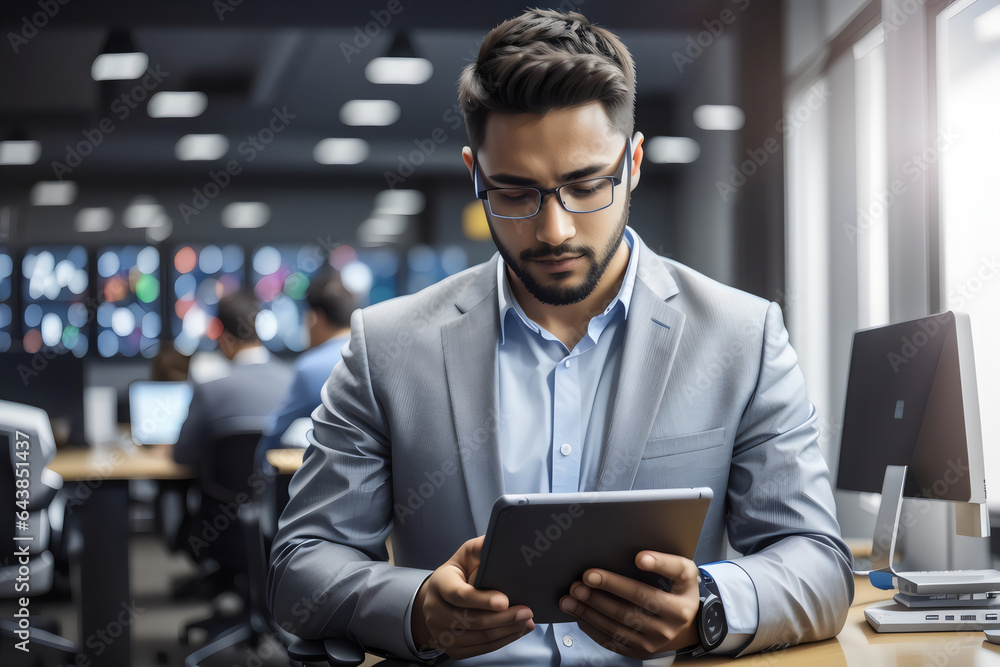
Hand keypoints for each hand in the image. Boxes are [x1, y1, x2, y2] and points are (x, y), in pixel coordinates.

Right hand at [411, 535, 534, 657]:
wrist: (437, 597)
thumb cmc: (459, 572)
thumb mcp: (467, 554)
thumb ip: (482, 547)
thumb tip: (505, 538)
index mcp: (440, 583)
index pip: (459, 594)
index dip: (482, 599)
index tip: (505, 601)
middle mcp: (435, 610)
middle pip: (471, 620)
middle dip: (503, 618)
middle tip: (527, 611)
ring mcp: (440, 633)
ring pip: (478, 638)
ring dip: (506, 631)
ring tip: (527, 622)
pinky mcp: (450, 649)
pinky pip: (479, 650)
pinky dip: (501, 642)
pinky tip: (517, 631)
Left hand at [558, 551, 701, 658]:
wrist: (686, 628)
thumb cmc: (680, 593)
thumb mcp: (685, 576)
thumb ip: (668, 564)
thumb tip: (640, 558)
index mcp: (678, 609)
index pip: (651, 592)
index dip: (635, 579)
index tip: (634, 560)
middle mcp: (665, 629)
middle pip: (627, 610)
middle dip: (600, 595)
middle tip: (580, 582)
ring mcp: (650, 644)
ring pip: (615, 627)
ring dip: (589, 611)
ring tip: (571, 597)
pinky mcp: (638, 652)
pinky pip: (611, 641)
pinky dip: (592, 627)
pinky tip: (579, 614)